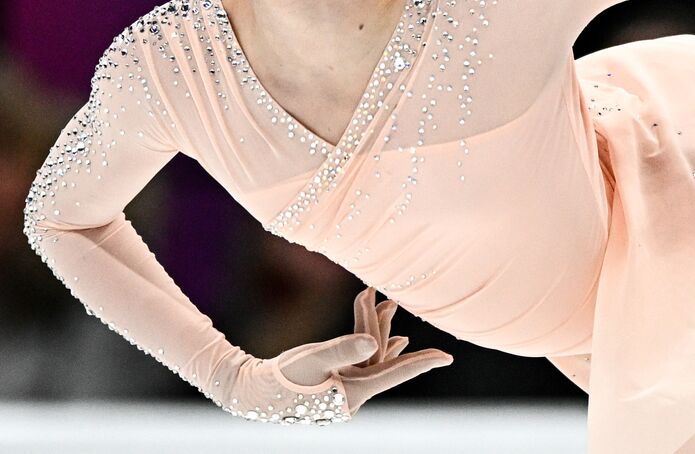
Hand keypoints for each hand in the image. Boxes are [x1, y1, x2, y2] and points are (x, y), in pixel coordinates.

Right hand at [269, 286, 452, 416]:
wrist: (247, 392)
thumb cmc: (277, 379)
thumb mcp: (309, 360)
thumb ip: (342, 349)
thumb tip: (372, 342)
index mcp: (352, 394)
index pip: (394, 374)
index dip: (422, 363)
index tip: (447, 356)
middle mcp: (354, 396)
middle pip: (379, 357)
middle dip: (383, 326)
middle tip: (390, 298)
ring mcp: (345, 391)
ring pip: (370, 356)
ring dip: (376, 329)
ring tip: (390, 306)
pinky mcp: (336, 384)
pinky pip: (362, 362)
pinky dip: (372, 344)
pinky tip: (393, 338)